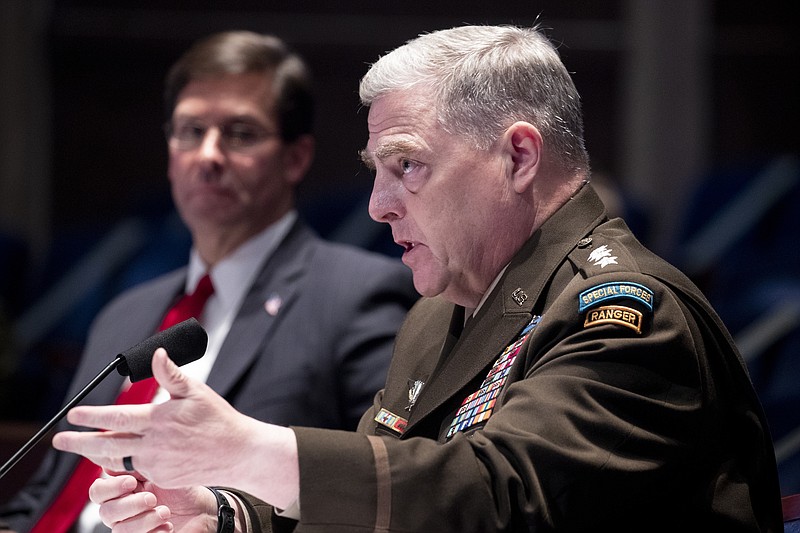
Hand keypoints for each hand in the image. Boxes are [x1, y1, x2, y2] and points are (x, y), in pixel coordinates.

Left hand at [52, 348, 299, 507]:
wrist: (238, 453)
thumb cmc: (218, 419)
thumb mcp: (196, 391)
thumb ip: (171, 375)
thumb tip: (157, 355)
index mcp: (160, 420)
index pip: (117, 418)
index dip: (92, 416)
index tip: (73, 414)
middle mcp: (154, 444)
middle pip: (107, 444)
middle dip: (78, 442)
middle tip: (58, 440)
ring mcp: (157, 464)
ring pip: (118, 458)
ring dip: (96, 453)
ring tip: (82, 448)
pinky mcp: (162, 477)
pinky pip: (137, 468)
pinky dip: (124, 461)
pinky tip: (117, 455)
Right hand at [91, 471, 215, 532]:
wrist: (204, 510)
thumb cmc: (183, 489)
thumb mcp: (163, 469)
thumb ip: (138, 464)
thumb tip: (116, 454)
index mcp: (124, 489)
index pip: (98, 491)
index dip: (110, 487)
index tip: (132, 481)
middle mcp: (123, 510)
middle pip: (105, 512)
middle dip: (129, 505)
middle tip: (152, 498)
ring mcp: (132, 527)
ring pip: (119, 530)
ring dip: (143, 521)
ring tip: (165, 512)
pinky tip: (167, 526)